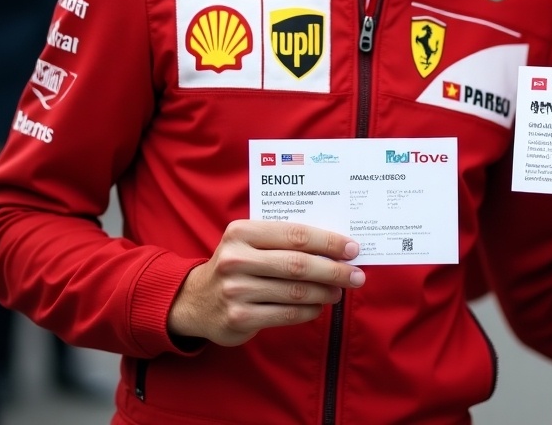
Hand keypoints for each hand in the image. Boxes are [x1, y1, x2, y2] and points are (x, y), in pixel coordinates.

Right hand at [167, 220, 364, 345]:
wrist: (195, 300)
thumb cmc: (237, 264)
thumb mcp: (251, 242)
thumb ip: (284, 239)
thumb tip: (335, 246)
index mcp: (242, 232)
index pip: (296, 234)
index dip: (328, 242)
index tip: (353, 248)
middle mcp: (236, 259)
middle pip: (299, 264)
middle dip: (334, 270)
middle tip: (357, 275)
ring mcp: (235, 290)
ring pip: (295, 291)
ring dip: (324, 292)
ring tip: (339, 291)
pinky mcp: (238, 318)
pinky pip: (285, 314)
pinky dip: (308, 310)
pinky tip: (318, 306)